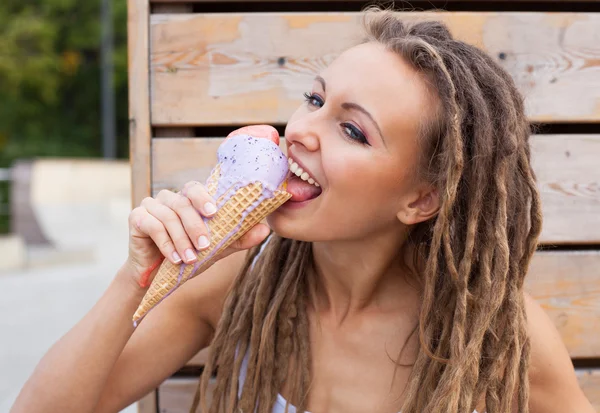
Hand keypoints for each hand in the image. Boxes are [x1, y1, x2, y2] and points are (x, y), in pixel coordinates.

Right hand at [125, 180, 269, 288]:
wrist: (156, 276)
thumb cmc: (187, 255)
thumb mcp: (216, 248)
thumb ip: (237, 238)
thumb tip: (265, 229)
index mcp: (187, 200)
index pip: (195, 187)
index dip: (203, 196)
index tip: (214, 212)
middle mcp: (169, 198)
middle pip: (182, 202)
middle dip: (195, 225)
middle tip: (205, 245)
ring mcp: (150, 205)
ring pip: (168, 216)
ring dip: (181, 239)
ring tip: (189, 258)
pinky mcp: (136, 218)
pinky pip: (152, 225)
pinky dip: (165, 243)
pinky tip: (174, 258)